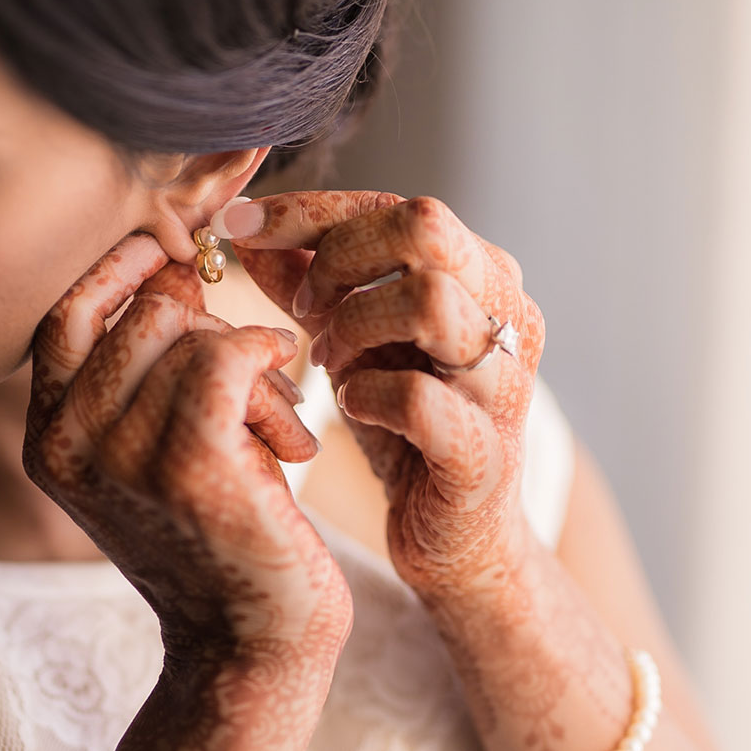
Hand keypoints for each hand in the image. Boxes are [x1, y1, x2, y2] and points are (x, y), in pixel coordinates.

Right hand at [24, 233, 352, 710]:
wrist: (255, 644)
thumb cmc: (226, 536)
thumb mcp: (163, 448)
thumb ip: (147, 372)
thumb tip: (174, 267)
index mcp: (49, 439)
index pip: (65, 314)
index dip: (124, 271)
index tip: (184, 260)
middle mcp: (67, 446)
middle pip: (140, 316)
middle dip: (214, 331)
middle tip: (257, 390)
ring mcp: (122, 456)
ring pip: (193, 336)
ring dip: (254, 370)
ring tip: (278, 430)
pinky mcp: (189, 466)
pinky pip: (227, 359)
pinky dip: (269, 367)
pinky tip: (294, 417)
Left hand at [220, 191, 545, 614]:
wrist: (457, 542)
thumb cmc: (408, 433)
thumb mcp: (356, 346)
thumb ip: (310, 285)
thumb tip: (247, 229)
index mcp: (485, 279)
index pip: (399, 208)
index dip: (311, 211)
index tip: (240, 228)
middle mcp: (511, 318)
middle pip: (428, 228)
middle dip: (340, 257)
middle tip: (303, 308)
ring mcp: (505, 386)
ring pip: (429, 300)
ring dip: (353, 325)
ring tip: (328, 363)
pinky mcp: (485, 453)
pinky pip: (419, 398)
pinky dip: (369, 395)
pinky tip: (352, 408)